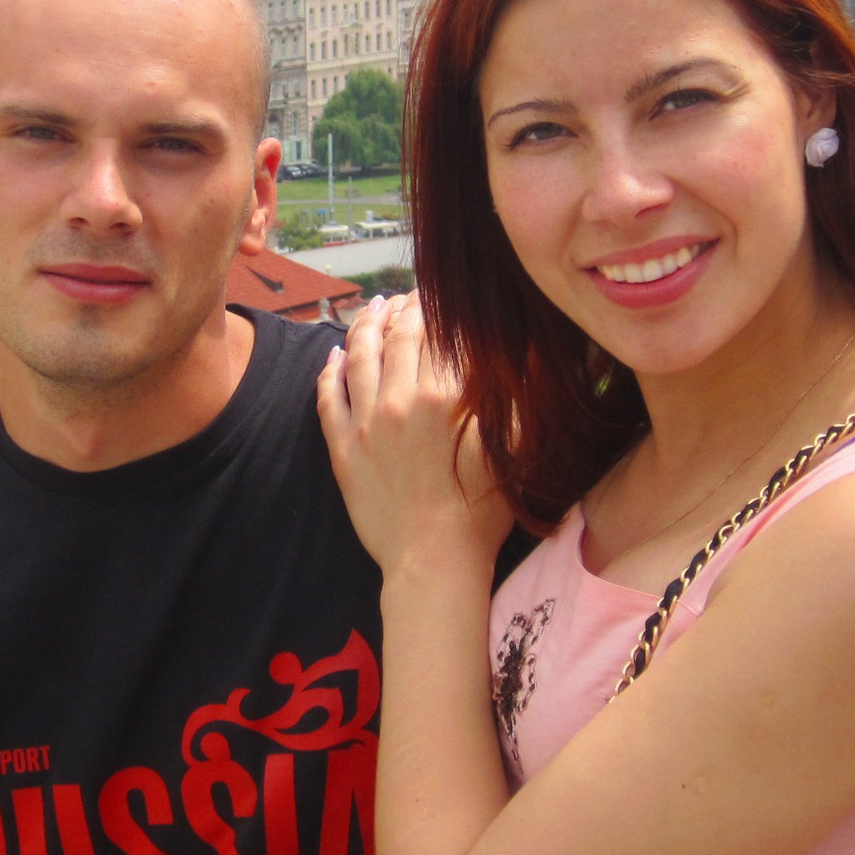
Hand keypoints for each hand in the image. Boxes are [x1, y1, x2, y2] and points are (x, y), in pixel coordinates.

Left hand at [316, 294, 509, 578]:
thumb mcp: (513, 445)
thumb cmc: (482, 510)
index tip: (433, 295)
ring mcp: (366, 424)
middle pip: (394, 336)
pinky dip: (329, 371)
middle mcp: (400, 400)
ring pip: (357, 357)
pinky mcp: (342, 450)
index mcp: (445, 396)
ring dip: (362, 327)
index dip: (432, 306)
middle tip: (402, 297)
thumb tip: (525, 351)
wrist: (434, 559)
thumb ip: (515, 394)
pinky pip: (328, 398)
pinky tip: (333, 355)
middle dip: (397, 309)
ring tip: (369, 310)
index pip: (435, 332)